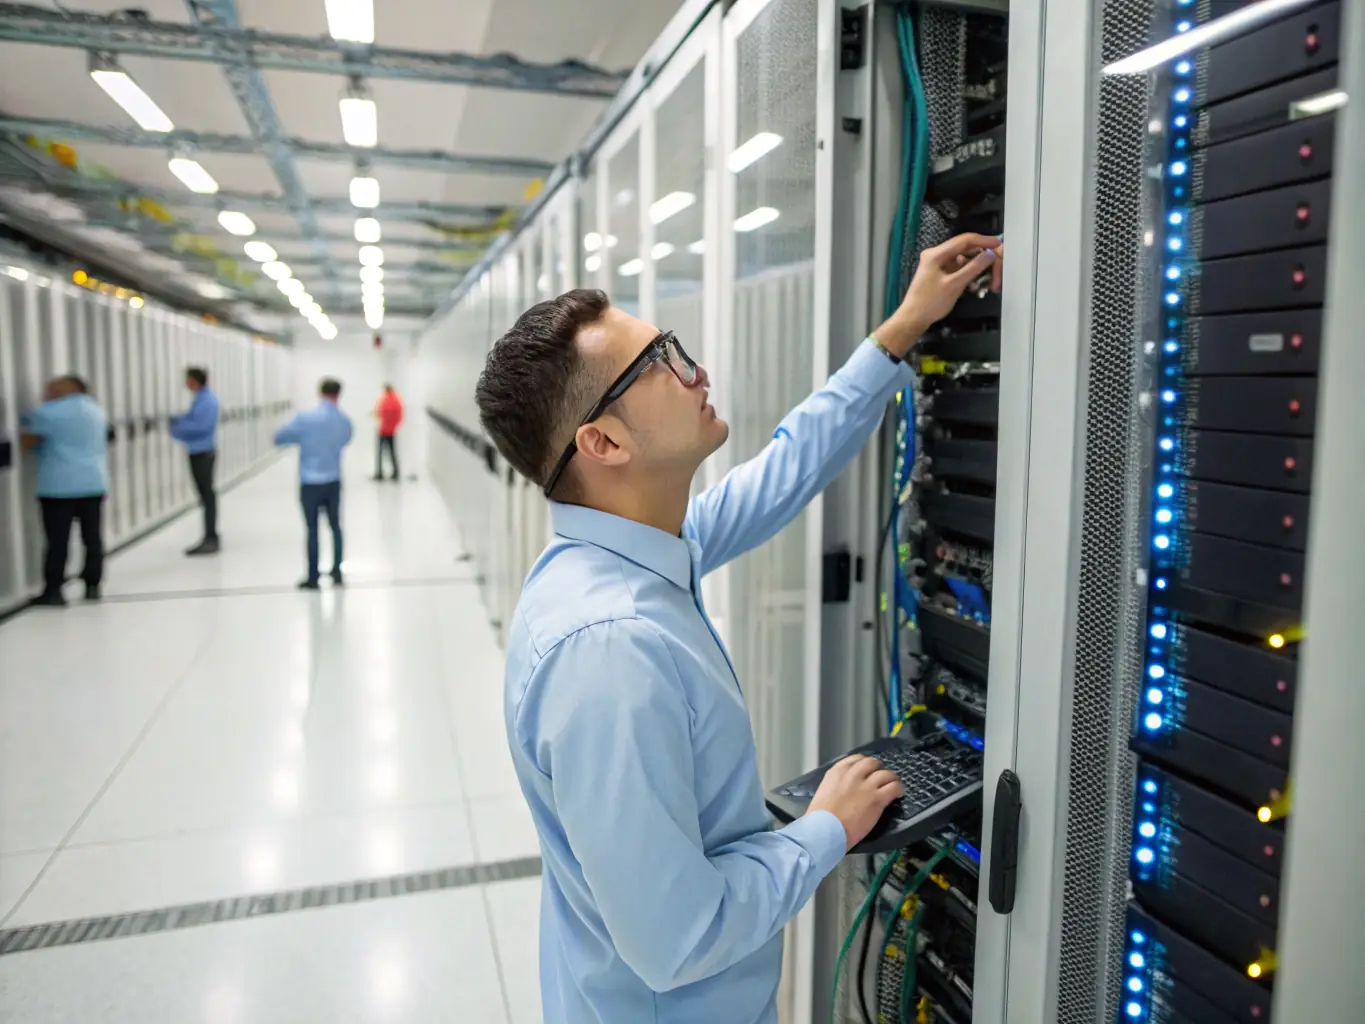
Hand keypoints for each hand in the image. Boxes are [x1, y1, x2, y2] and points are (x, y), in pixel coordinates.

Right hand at [805, 753, 903, 850]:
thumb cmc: (819, 819)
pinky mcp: (877, 799)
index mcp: (836, 773)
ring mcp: (866, 786)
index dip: (864, 764)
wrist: (824, 831)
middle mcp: (852, 775)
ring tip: (893, 784)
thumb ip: (834, 787)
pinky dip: (898, 789)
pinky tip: (898, 793)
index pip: (855, 759)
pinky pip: (894, 787)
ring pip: (885, 773)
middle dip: (877, 769)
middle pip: (871, 763)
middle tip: (880, 777)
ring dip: (890, 778)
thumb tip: (841, 792)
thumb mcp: (822, 794)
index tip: (867, 770)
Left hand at [877, 233, 1003, 357]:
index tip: (998, 245)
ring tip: (987, 280)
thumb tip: (990, 254)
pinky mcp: (940, 273)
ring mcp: (937, 264)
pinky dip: (968, 274)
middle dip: (982, 258)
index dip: (984, 241)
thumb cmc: (930, 303)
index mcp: (936, 254)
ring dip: (976, 268)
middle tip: (996, 267)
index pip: (965, 240)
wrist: (913, 318)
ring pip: (963, 259)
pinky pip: (958, 268)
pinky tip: (975, 284)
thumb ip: (974, 268)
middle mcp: (936, 255)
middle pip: (965, 249)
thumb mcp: (955, 285)